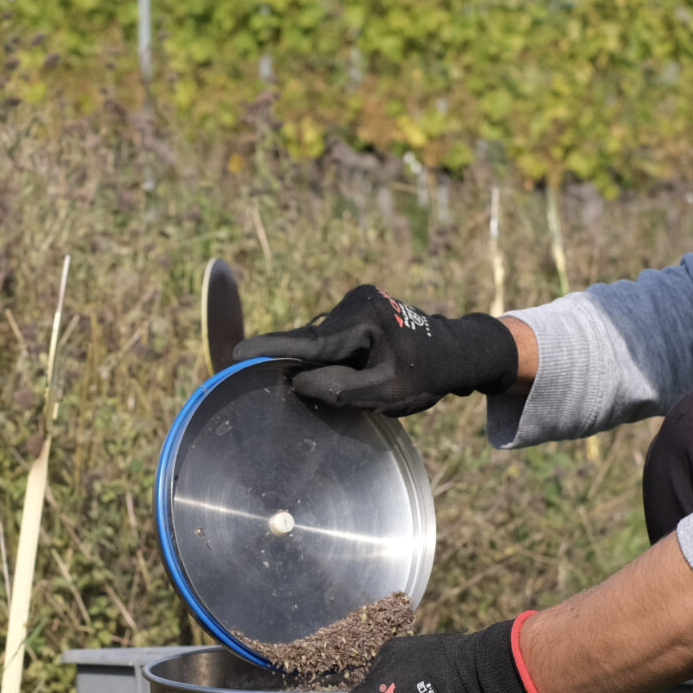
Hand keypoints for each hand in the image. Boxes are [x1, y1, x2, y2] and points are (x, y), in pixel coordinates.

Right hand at [233, 285, 517, 416]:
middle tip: (329, 386)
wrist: (455, 351)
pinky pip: (331, 336)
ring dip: (328, 364)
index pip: (311, 344)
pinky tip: (360, 367)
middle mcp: (357, 301)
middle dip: (309, 368)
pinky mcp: (356, 305)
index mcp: (366, 319)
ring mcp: (356, 299)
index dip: (271, 351)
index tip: (236, 354)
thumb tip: (297, 382)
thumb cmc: (426, 375)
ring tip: (367, 377)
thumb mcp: (388, 393)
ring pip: (323, 341)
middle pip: (315, 344)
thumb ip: (341, 389)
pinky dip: (334, 355)